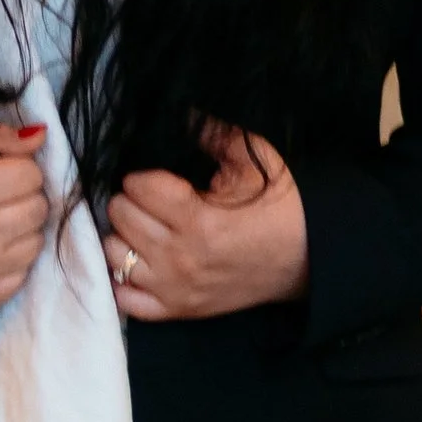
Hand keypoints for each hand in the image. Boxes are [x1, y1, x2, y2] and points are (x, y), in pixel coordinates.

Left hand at [105, 128, 308, 322]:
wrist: (307, 257)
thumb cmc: (278, 207)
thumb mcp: (252, 162)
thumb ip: (213, 133)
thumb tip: (180, 111)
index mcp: (197, 218)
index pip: (137, 187)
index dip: (143, 176)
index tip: (157, 179)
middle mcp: (180, 256)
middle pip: (120, 216)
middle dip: (132, 201)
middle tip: (151, 201)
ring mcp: (176, 287)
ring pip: (114, 254)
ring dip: (124, 236)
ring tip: (144, 229)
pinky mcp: (179, 310)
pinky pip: (127, 301)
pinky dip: (124, 281)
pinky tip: (137, 263)